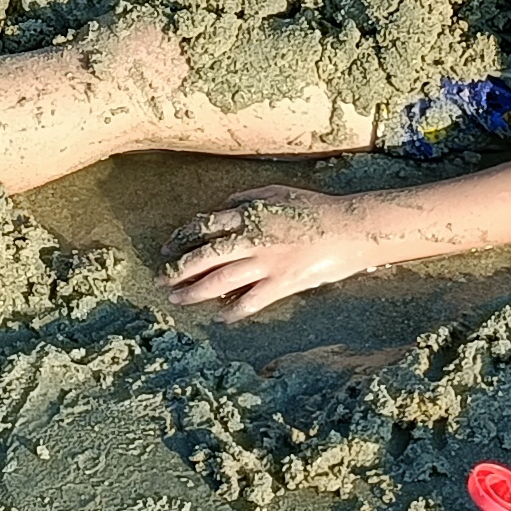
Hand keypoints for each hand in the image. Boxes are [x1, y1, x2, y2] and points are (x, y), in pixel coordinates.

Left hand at [162, 186, 384, 320]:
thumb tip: (224, 205)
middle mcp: (252, 239)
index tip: (166, 247)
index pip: (205, 226)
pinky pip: (251, 301)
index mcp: (249, 214)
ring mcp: (266, 263)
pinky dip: (233, 311)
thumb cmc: (314, 208)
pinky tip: (220, 318)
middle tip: (161, 280)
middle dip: (179, 269)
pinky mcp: (282, 282)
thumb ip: (248, 198)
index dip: (182, 237)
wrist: (349, 228)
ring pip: (221, 281)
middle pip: (206, 256)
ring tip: (178, 300)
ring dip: (196, 292)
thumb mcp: (278, 192)